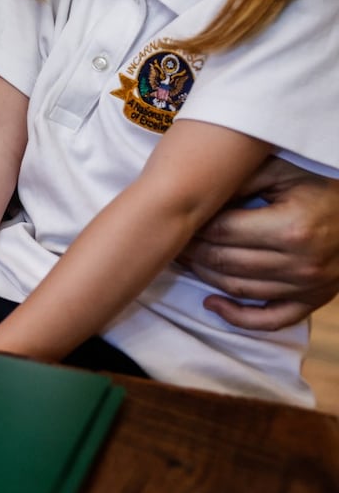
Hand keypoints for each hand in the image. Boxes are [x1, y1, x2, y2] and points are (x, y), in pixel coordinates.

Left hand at [180, 157, 338, 329]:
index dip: (192, 228)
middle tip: (171, 242)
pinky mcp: (314, 301)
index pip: (222, 233)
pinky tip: (212, 303)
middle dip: (192, 252)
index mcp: (291, 228)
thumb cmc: (320, 186)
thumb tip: (194, 196)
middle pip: (226, 262)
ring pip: (239, 289)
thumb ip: (239, 182)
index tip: (174, 220)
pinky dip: (238, 318)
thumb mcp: (280, 171)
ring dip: (205, 277)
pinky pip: (270, 320)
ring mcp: (308, 287)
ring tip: (184, 261)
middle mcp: (300, 263)